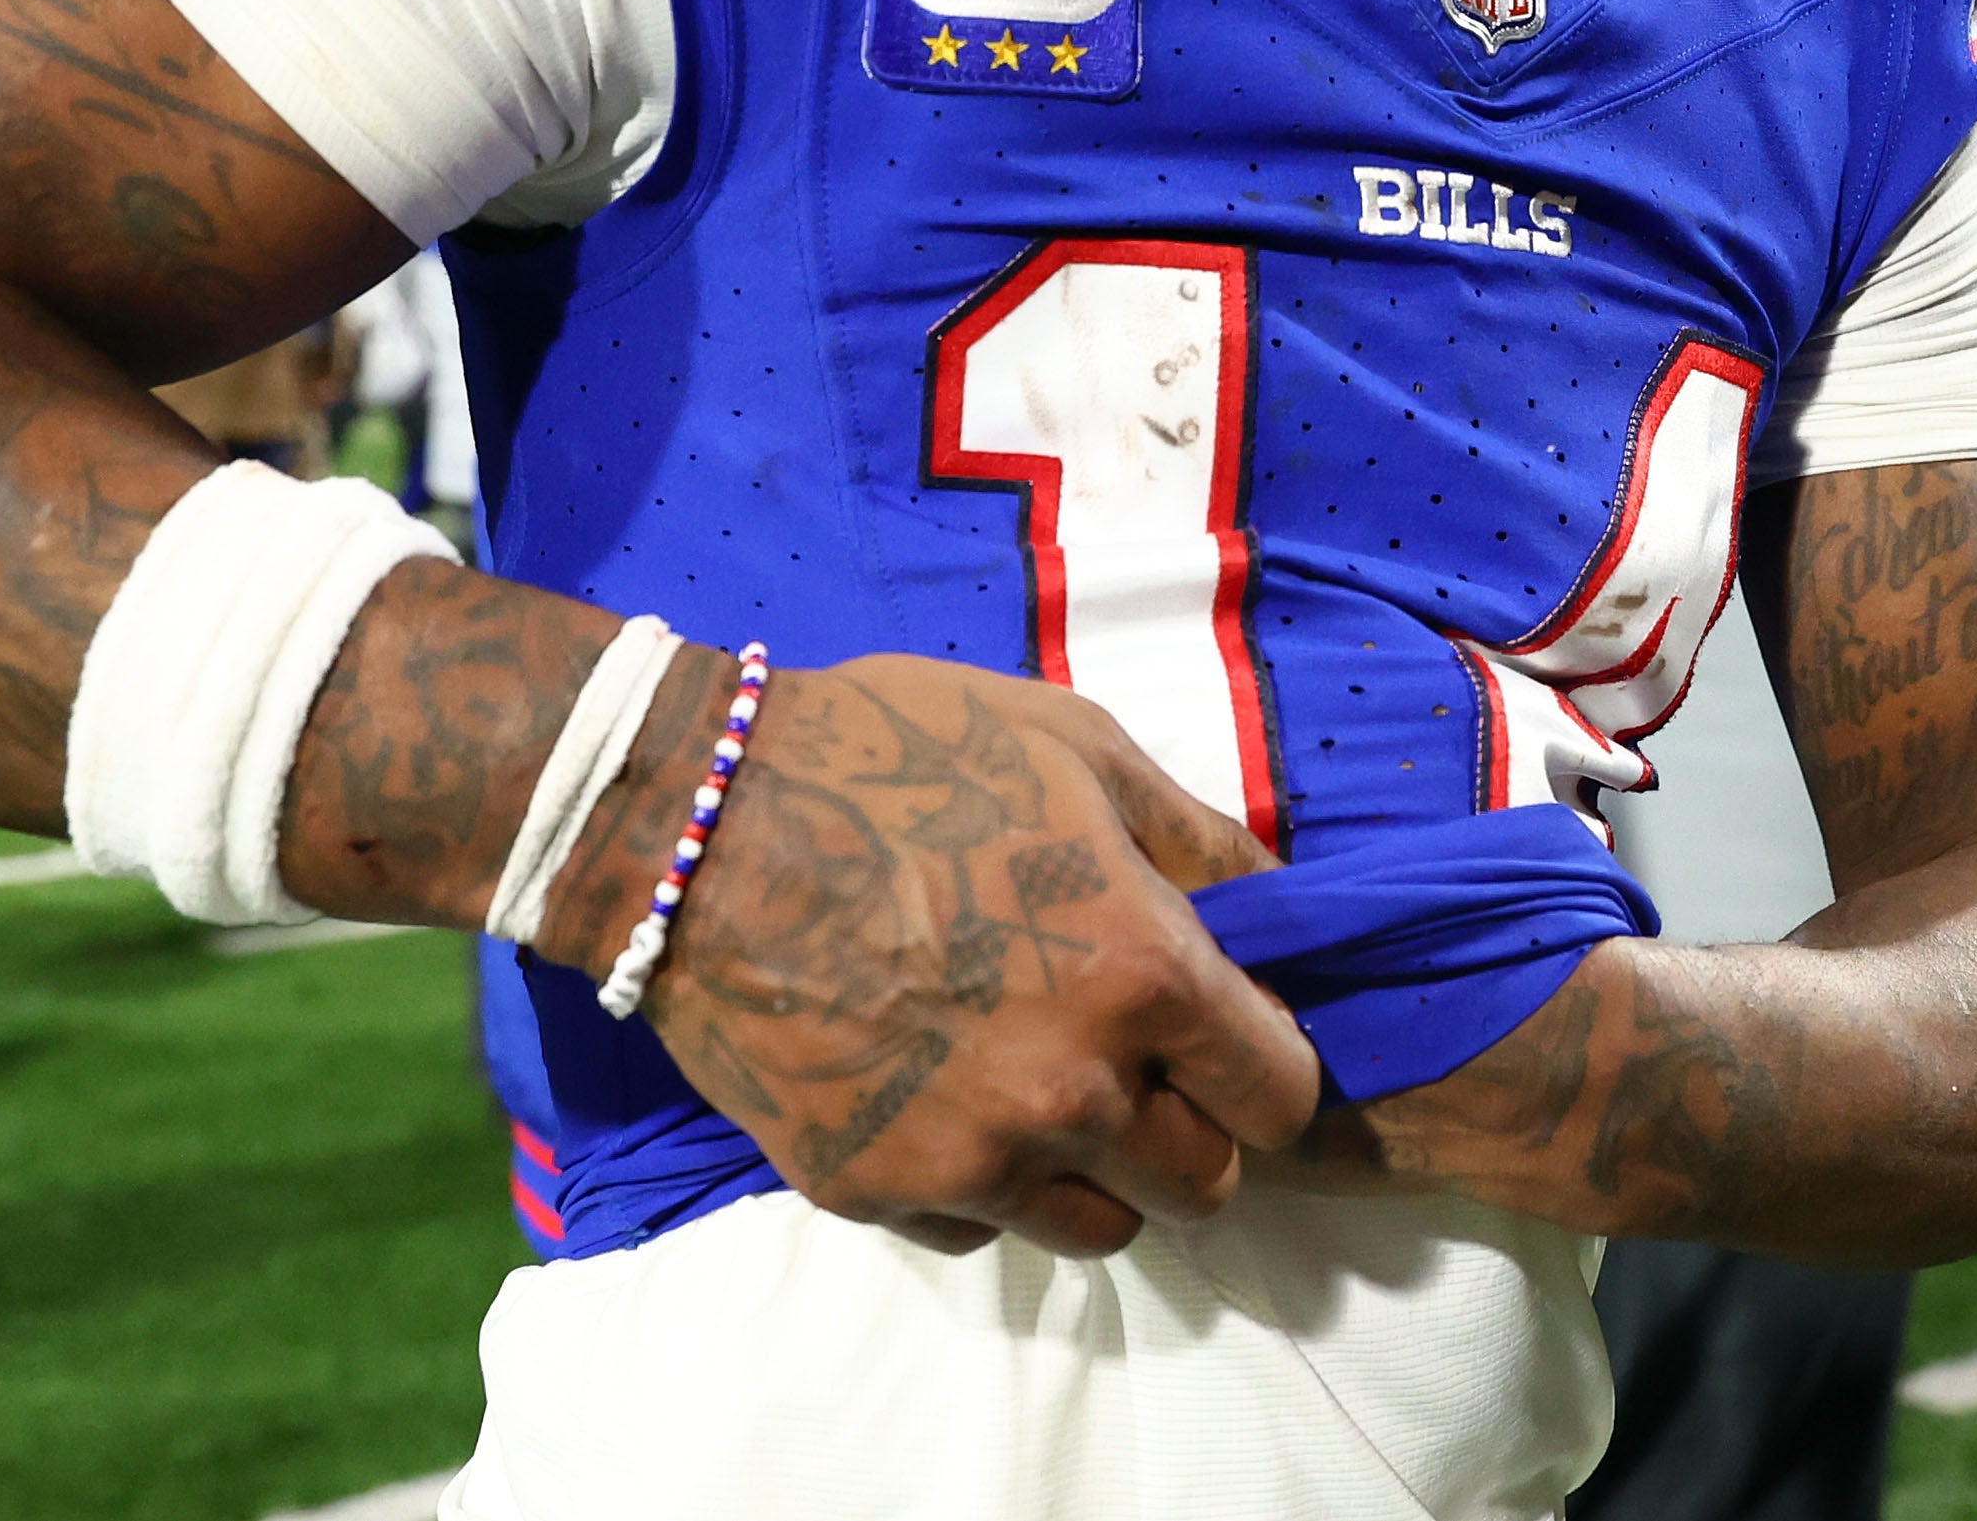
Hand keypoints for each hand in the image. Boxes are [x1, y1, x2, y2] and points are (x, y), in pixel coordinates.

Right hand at [614, 654, 1321, 1260]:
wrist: (695, 825)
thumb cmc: (895, 758)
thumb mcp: (1078, 748)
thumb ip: (1201, 840)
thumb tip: (1282, 902)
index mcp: (1140, 975)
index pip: (1281, 1097)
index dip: (1268, 1065)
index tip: (1231, 1037)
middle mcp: (1071, 1090)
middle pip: (1205, 1185)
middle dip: (1191, 1127)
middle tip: (1139, 1063)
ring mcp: (968, 1156)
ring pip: (1101, 1228)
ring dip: (1095, 1170)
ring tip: (1037, 1079)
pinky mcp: (876, 1192)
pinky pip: (976, 1228)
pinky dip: (978, 1180)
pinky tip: (936, 1085)